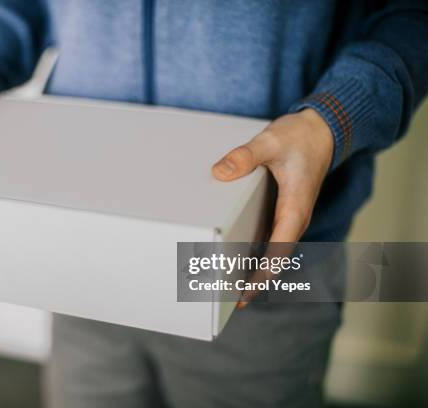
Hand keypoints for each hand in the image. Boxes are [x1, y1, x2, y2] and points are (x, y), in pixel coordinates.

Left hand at [212, 109, 333, 307]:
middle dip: (254, 281)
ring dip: (254, 270)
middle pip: (275, 259)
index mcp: (295, 209)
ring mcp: (290, 217)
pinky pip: (271, 239)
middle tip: (228, 299)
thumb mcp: (270, 142)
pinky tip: (236, 257)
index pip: (278, 251)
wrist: (322, 130)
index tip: (244, 295)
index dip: (260, 276)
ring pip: (273, 252)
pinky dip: (256, 253)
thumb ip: (246, 156)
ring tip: (228, 286)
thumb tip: (220, 172)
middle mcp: (294, 218)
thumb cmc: (300, 138)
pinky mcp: (284, 211)